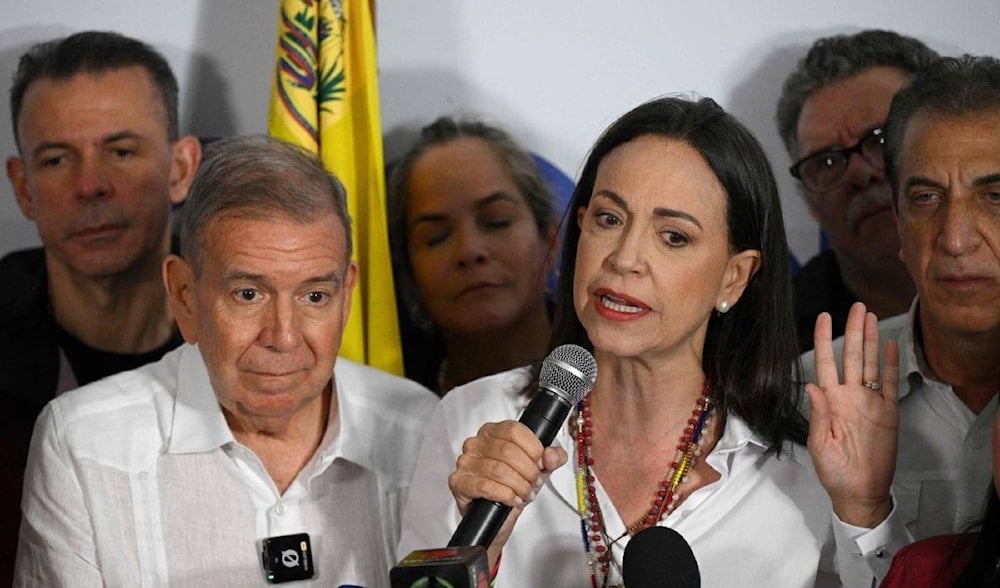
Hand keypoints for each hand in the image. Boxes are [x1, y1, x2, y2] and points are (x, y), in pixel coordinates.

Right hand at [448, 420, 567, 567]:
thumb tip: (552, 455)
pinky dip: (504, 494)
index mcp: (494, 432)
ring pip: (498, 469)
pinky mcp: (458, 482)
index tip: (541, 463)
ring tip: (524, 493)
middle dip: (528, 471)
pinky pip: (485, 486)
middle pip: (508, 451)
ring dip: (518, 485)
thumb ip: (552, 458)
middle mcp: (476, 443)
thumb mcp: (538, 469)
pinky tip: (511, 499)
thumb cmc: (512, 487)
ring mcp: (465, 462)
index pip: (514, 430)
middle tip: (534, 483)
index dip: (533, 449)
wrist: (497, 517)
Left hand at [807, 302, 899, 527]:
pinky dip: (891, 364)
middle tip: (855, 306)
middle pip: (851, 355)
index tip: (823, 318)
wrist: (859, 491)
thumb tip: (811, 386)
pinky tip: (891, 345)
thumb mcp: (820, 445)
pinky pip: (890, 383)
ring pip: (870, 363)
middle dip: (853, 330)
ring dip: (871, 340)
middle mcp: (849, 396)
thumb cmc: (834, 471)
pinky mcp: (888, 412)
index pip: (825, 362)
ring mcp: (869, 402)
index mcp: (829, 401)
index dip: (824, 339)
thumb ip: (818, 414)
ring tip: (871, 317)